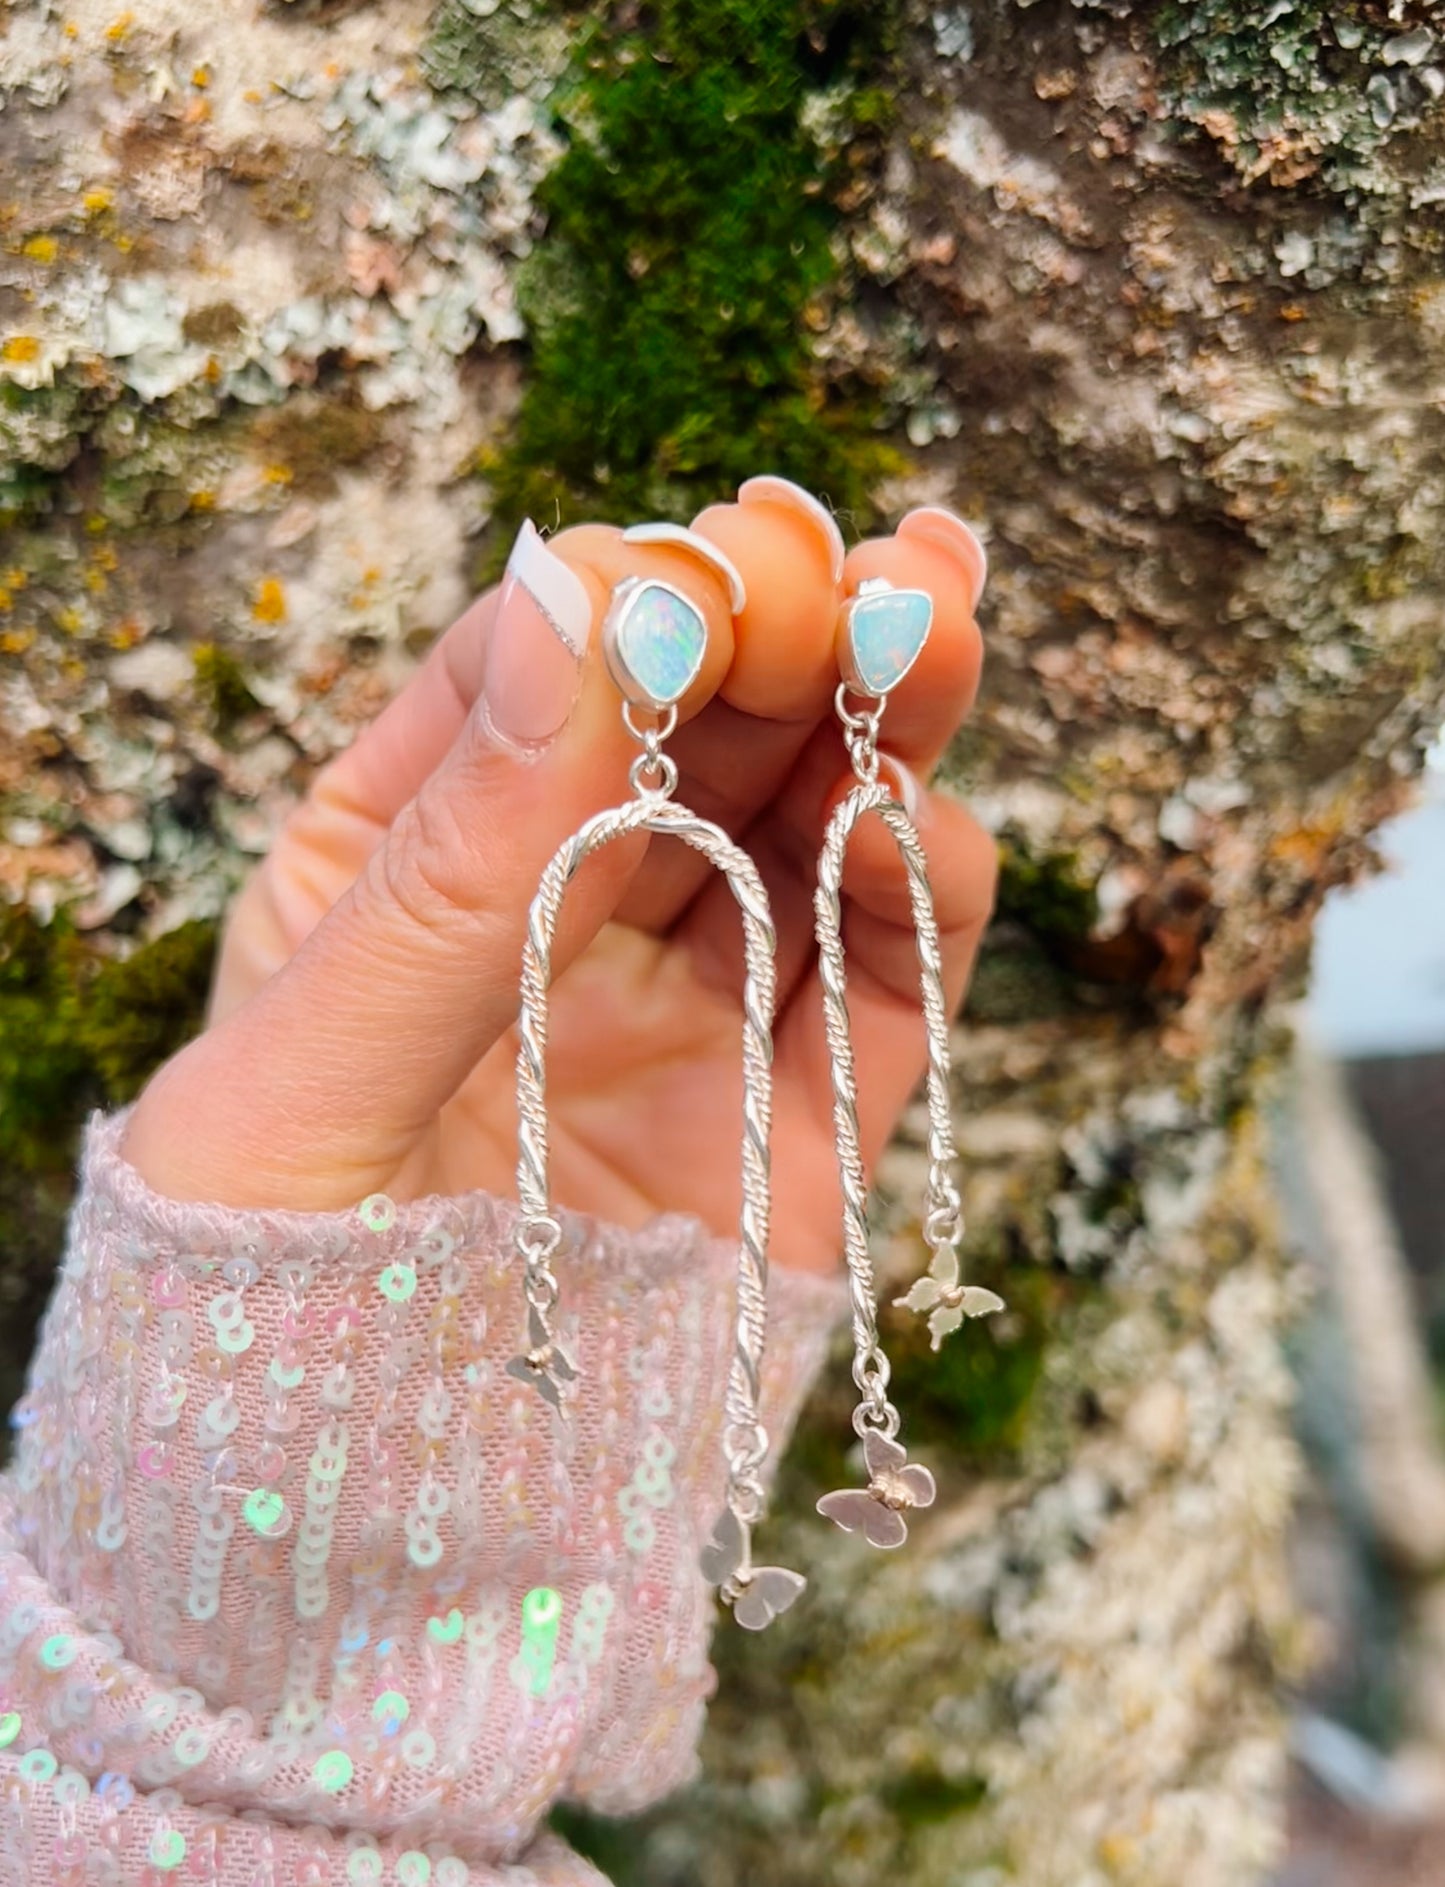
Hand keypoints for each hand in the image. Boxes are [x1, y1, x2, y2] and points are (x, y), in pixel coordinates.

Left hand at [123, 483, 994, 1274]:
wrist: (347, 1603)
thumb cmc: (251, 1337)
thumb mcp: (297, 1092)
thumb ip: (446, 870)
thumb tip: (582, 609)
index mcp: (394, 886)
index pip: (519, 693)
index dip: (618, 613)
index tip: (696, 578)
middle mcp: (552, 934)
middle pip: (687, 744)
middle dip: (784, 637)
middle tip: (879, 560)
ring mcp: (681, 1032)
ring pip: (803, 845)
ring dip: (880, 732)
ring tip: (942, 628)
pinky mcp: (790, 1142)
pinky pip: (878, 1001)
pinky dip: (921, 904)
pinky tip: (930, 823)